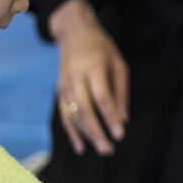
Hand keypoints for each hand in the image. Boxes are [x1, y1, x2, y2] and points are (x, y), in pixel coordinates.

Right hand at [49, 0, 129, 156]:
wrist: (74, 32)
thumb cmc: (102, 48)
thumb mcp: (118, 64)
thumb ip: (120, 92)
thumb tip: (123, 120)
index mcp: (93, 66)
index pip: (101, 96)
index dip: (110, 116)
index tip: (120, 134)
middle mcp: (75, 76)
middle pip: (84, 108)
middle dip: (96, 131)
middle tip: (109, 149)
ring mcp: (64, 83)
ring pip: (72, 114)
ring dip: (86, 135)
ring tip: (102, 149)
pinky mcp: (59, 90)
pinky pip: (64, 114)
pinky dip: (72, 132)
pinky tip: (81, 147)